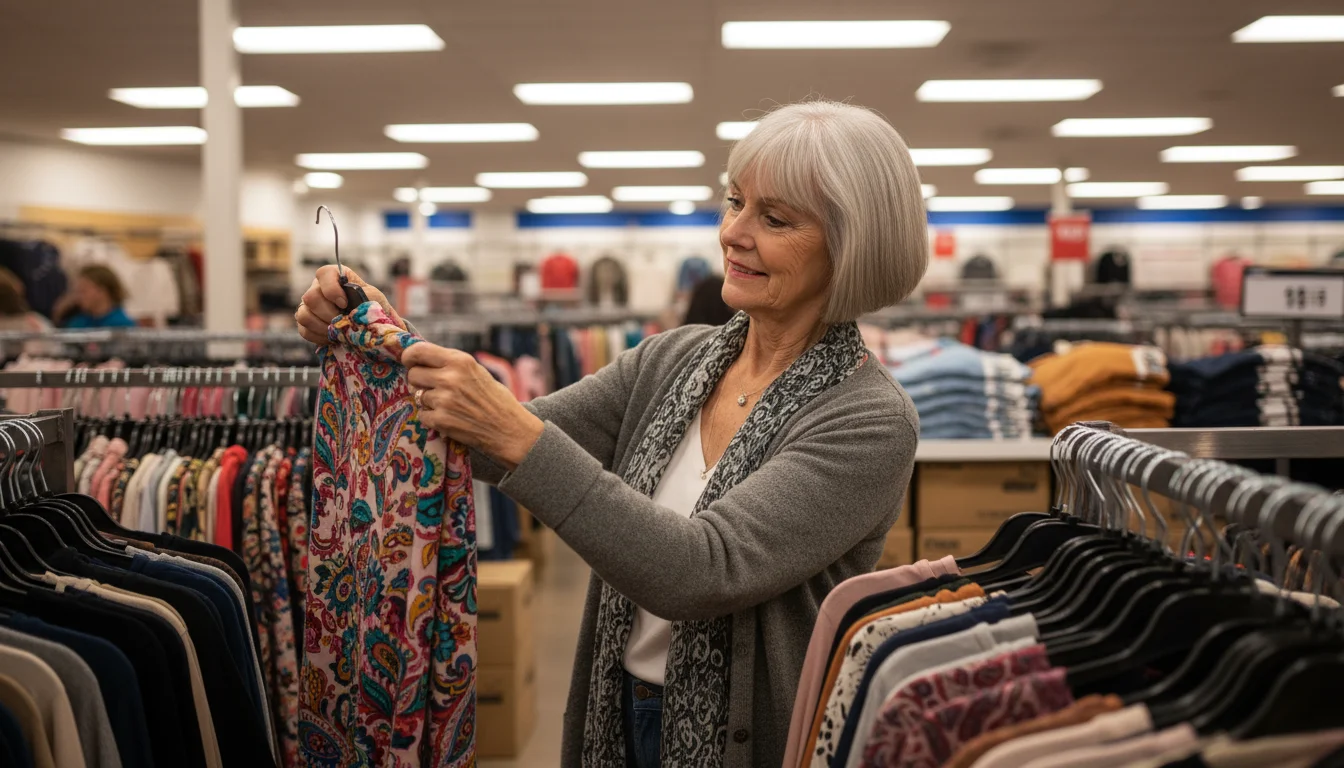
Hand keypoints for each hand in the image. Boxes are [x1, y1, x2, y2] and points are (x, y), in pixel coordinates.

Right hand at [294, 265, 393, 345]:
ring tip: (339, 331)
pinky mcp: (305, 323)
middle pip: (310, 297)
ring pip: (303, 315)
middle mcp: (317, 288)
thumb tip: (352, 309)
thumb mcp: (373, 297)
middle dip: (329, 313)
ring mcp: (308, 306)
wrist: (370, 324)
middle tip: (343, 321)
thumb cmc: (371, 306)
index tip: (344, 304)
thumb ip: (364, 297)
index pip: (324, 274)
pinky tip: (333, 337)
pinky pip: (304, 330)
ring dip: (323, 327)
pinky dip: (319, 337)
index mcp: (334, 276)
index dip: (331, 290)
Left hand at [403, 342, 544, 469]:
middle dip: (419, 381)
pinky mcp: (441, 420)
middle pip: (413, 374)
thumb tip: (421, 360)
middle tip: (433, 387)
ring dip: (428, 401)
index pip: (419, 351)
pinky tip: (449, 418)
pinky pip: (422, 415)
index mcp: (460, 361)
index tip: (409, 361)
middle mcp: (450, 378)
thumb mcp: (476, 371)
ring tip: (450, 405)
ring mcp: (444, 400)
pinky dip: (432, 418)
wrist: (509, 430)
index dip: (409, 356)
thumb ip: (451, 365)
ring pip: (418, 396)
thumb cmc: (494, 399)